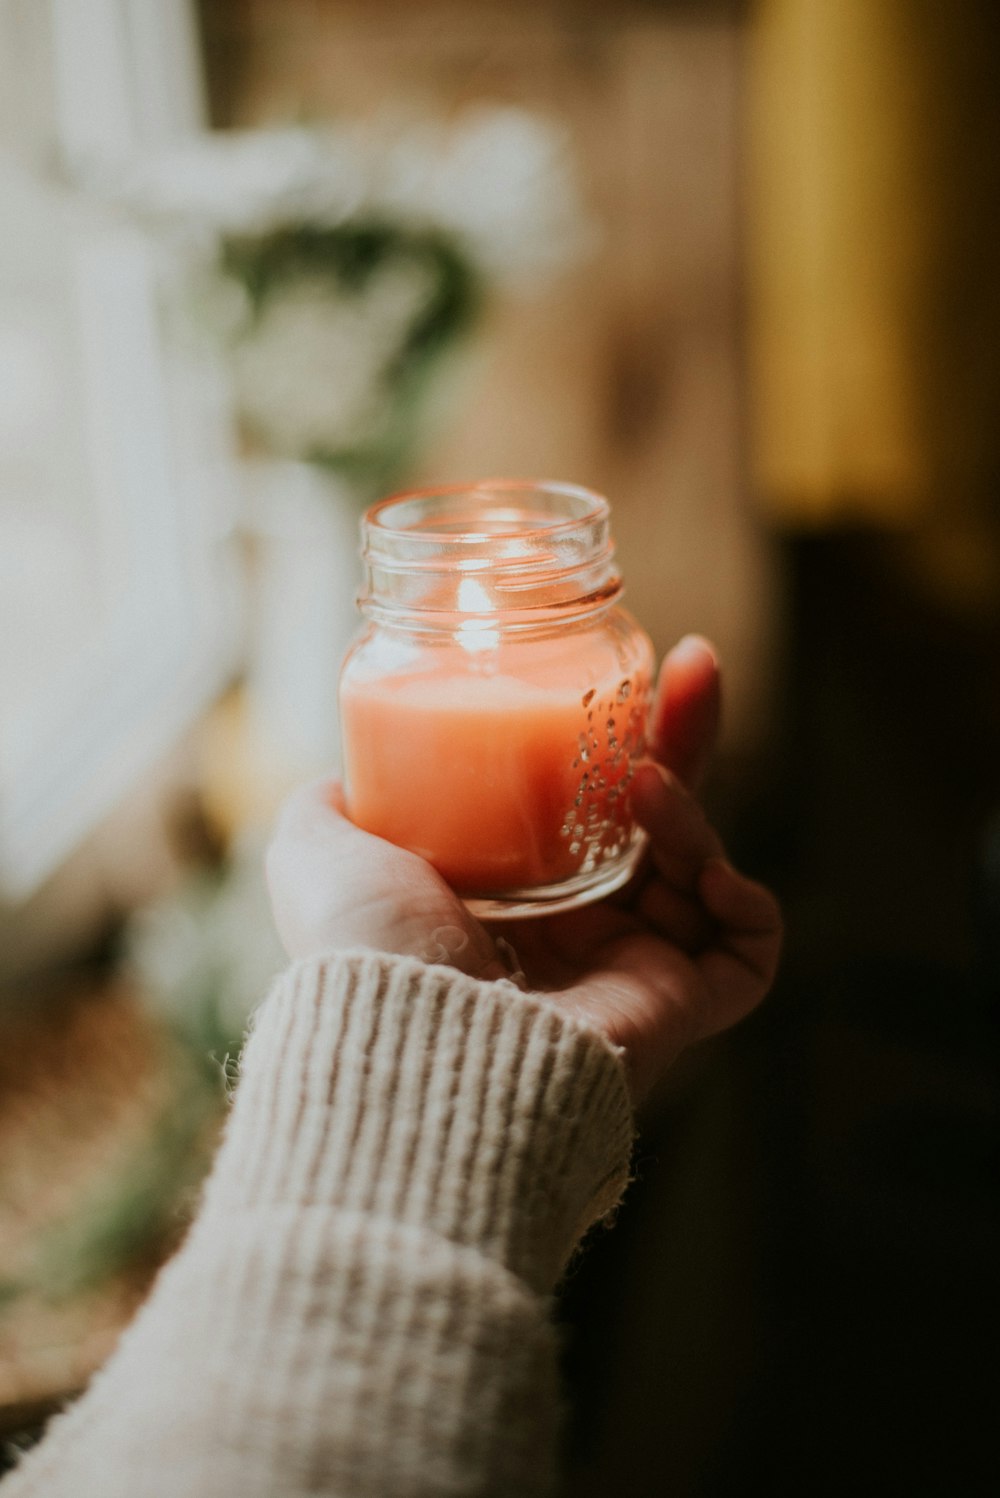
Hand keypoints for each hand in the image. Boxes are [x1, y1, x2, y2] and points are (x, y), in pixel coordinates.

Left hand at [266, 636, 780, 1106]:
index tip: (620, 679)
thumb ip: (328, 810)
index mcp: (502, 902)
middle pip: (653, 819)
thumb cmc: (366, 948)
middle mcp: (570, 937)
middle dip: (683, 737)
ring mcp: (629, 972)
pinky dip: (746, 902)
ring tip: (645, 789)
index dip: (607, 741)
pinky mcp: (675, 1008)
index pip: (580, 807)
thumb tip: (339, 778)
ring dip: (689, 813)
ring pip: (699, 868)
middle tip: (693, 664)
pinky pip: (749, 950)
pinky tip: (708, 874)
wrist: (409, 1041)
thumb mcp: (319, 855)